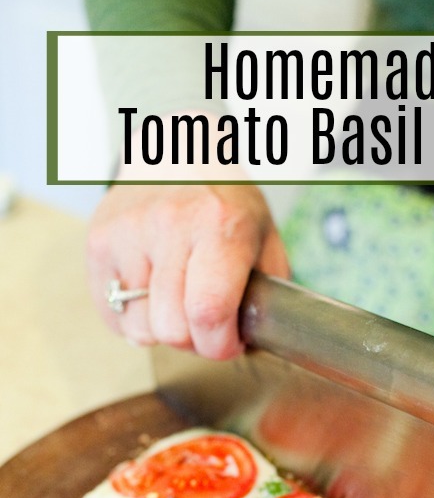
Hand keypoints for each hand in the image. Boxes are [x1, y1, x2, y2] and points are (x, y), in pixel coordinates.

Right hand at [86, 114, 289, 358]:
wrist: (178, 152)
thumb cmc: (226, 204)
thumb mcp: (264, 240)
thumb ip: (269, 295)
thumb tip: (259, 342)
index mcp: (219, 225)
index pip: (208, 311)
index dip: (220, 345)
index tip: (227, 342)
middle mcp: (169, 224)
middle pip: (172, 328)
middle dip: (194, 341)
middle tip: (204, 323)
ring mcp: (127, 232)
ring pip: (139, 328)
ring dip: (162, 331)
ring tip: (177, 305)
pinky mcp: (99, 242)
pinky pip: (114, 315)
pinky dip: (134, 318)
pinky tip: (152, 293)